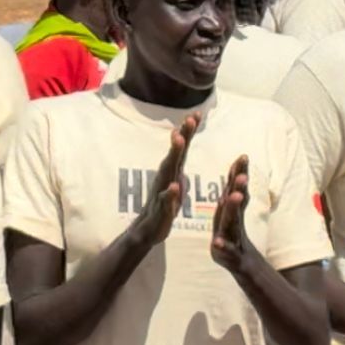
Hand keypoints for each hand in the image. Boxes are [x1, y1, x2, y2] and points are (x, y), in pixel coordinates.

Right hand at [131, 115, 199, 248]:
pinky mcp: (161, 210)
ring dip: (174, 156)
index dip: (189, 131)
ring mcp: (162, 192)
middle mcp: (166, 178)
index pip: (182, 148)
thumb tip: (180, 138)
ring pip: (169, 172)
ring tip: (179, 140)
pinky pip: (166, 200)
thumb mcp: (174, 179)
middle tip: (190, 120)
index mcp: (173, 172)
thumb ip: (177, 161)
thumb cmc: (163, 205)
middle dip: (183, 136)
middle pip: (175, 154)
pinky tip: (174, 186)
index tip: (197, 113)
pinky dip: (170, 193)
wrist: (147, 230)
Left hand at [211, 155, 254, 274]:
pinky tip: (217, 242)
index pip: (236, 188)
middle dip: (239, 187)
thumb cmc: (232, 233)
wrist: (241, 263)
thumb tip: (238, 171)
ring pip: (233, 221)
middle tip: (243, 174)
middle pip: (237, 201)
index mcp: (232, 209)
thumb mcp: (232, 211)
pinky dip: (222, 245)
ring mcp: (233, 237)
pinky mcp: (229, 254)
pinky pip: (226, 249)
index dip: (239, 172)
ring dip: (234, 208)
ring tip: (235, 196)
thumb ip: (235, 193)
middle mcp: (235, 220)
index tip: (243, 156)